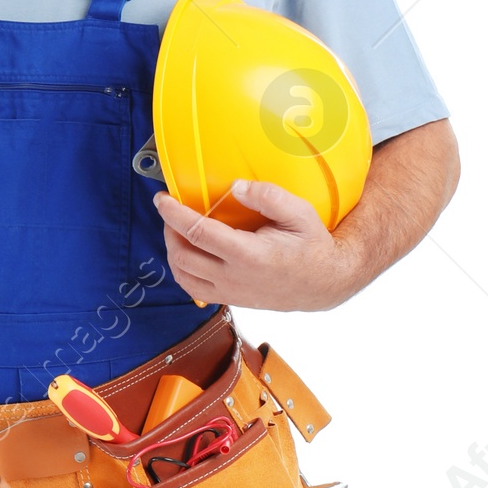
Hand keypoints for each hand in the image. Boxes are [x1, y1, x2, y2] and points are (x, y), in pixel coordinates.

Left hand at [154, 177, 359, 312]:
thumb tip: (235, 187)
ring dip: (173, 252)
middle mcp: (234, 277)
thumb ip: (268, 196)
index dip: (173, 214)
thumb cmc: (312, 246)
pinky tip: (191, 253)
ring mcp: (231, 292)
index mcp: (248, 255)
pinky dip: (184, 271)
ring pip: (183, 277)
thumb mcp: (299, 213)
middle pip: (182, 256)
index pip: (197, 233)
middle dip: (169, 230)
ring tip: (178, 231)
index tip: (162, 198)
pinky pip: (194, 290)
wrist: (325, 282)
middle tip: (171, 212)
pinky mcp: (231, 300)